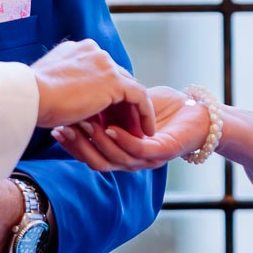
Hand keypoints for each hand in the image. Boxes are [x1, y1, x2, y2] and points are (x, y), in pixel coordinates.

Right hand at [31, 40, 155, 135]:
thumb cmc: (32, 97)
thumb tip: (71, 107)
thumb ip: (66, 89)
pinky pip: (140, 97)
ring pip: (130, 87)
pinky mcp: (114, 81)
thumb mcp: (50, 87)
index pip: (100, 72)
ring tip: (138, 131)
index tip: (107, 116)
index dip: (106, 95)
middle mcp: (94, 52)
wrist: (30, 95)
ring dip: (134, 110)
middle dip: (122, 103)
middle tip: (126, 125)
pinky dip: (144, 114)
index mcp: (77, 50)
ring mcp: (105, 64)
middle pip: (117, 78)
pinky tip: (146, 131)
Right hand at [53, 86, 208, 171]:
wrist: (198, 111)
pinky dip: (122, 140)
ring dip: (97, 142)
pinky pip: (137, 149)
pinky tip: (108, 128)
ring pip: (115, 157)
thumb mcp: (128, 103)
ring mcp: (147, 159)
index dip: (71, 142)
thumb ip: (106, 103)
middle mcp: (131, 160)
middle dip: (77, 144)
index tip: (54, 127)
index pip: (89, 153)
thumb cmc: (165, 106)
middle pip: (97, 159)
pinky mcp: (163, 152)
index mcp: (120, 153)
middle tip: (61, 129)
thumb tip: (77, 92)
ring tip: (82, 126)